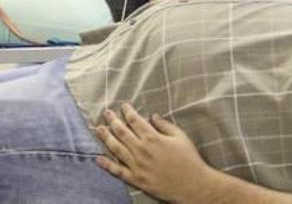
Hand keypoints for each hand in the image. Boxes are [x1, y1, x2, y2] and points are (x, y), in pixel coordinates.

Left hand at [95, 103, 212, 202]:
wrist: (193, 186)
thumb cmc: (189, 160)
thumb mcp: (181, 137)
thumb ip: (165, 125)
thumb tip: (152, 116)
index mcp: (152, 138)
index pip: (135, 121)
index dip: (127, 112)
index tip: (123, 106)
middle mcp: (141, 150)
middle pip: (122, 132)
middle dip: (113, 120)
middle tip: (107, 113)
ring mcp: (137, 166)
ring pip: (116, 148)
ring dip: (106, 137)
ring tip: (99, 129)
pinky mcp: (136, 179)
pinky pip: (117, 171)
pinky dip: (106, 164)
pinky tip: (98, 158)